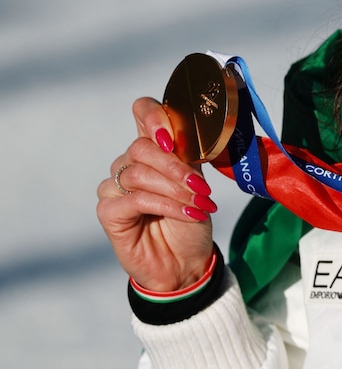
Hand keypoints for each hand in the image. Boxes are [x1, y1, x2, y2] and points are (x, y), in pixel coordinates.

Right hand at [96, 97, 216, 291]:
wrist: (187, 259)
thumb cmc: (192, 218)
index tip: (172, 138)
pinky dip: (166, 205)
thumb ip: (187, 156)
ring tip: (199, 204)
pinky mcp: (108, 211)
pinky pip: (135, 199)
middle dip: (176, 167)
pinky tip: (187, 214)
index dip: (154, 116)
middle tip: (201, 187)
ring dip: (175, 189)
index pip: (143, 112)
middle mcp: (130, 163)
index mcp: (153, 148)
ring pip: (139, 174)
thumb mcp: (197, 182)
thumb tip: (184, 135)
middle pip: (141, 147)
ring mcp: (115, 186)